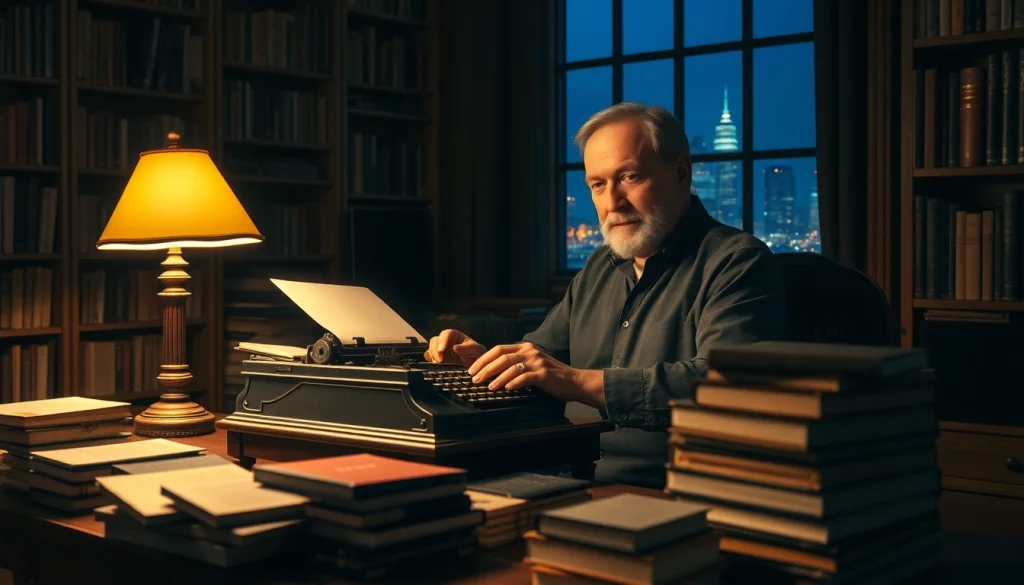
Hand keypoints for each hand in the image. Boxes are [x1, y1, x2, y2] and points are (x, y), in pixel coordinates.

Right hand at [424, 329, 485, 366]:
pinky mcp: (438, 358)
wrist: (477, 366)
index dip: (442, 341)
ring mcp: (441, 350)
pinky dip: (430, 360)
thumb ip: (467, 348)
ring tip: (438, 363)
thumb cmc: (477, 355)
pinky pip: (430, 357)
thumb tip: (455, 347)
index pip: (446, 334)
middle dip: (435, 349)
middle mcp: (446, 341)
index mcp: (455, 336)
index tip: (441, 350)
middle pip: (435, 340)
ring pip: (431, 348)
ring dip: (432, 355)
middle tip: (439, 360)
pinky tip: (434, 365)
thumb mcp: (476, 350)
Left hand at [467, 342, 602, 404]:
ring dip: (497, 377)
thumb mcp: (532, 364)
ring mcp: (538, 362)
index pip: (499, 349)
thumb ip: (517, 363)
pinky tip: (506, 389)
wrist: (574, 381)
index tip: (472, 369)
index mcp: (526, 347)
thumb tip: (493, 370)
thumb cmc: (551, 376)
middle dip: (485, 367)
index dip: (484, 359)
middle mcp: (530, 351)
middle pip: (502, 356)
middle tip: (474, 378)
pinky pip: (525, 377)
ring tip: (488, 386)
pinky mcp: (544, 374)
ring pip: (511, 366)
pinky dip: (514, 383)